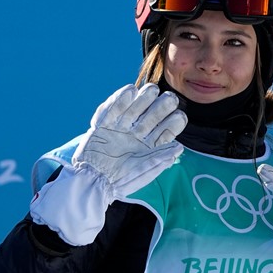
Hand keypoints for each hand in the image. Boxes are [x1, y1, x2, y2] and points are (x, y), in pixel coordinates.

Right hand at [73, 83, 186, 199]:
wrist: (92, 182)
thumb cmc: (120, 182)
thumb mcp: (142, 173)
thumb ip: (159, 160)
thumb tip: (179, 148)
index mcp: (150, 147)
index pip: (166, 131)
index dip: (174, 123)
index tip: (180, 115)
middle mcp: (137, 135)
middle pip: (152, 116)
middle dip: (162, 106)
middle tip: (170, 99)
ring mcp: (120, 129)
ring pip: (134, 110)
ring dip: (143, 99)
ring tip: (152, 90)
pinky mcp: (104, 126)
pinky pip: (112, 110)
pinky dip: (120, 100)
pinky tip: (130, 90)